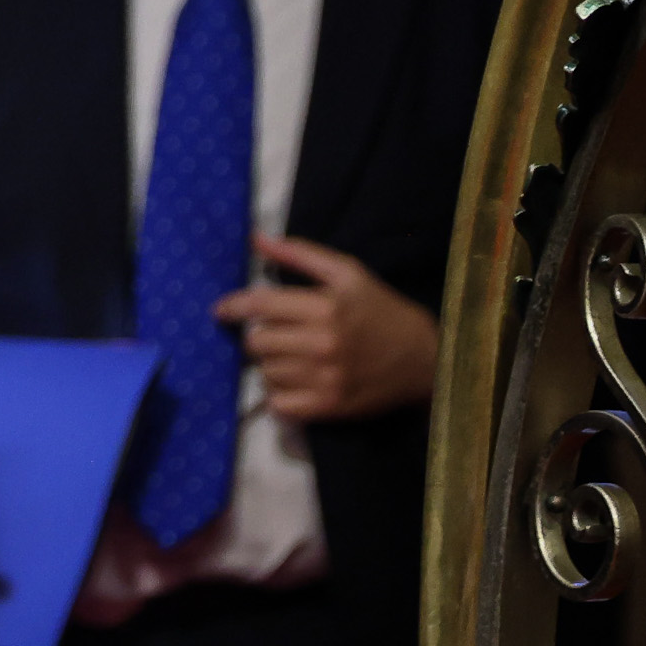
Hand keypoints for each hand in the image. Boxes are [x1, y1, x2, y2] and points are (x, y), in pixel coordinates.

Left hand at [217, 234, 438, 421]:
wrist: (424, 359)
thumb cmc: (380, 310)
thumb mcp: (347, 273)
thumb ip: (299, 254)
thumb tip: (256, 239)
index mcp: (325, 307)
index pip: (259, 306)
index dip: (233, 307)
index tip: (221, 311)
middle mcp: (322, 344)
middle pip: (257, 343)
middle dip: (261, 337)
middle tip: (278, 335)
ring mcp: (326, 379)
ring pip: (266, 373)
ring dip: (272, 365)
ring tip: (295, 357)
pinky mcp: (330, 407)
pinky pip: (279, 404)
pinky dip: (280, 394)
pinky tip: (297, 381)